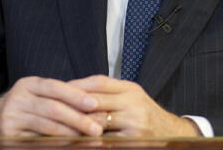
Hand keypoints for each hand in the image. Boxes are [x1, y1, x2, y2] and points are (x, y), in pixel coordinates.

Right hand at [0, 76, 103, 136]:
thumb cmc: (24, 108)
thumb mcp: (36, 95)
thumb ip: (59, 96)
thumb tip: (94, 102)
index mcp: (28, 84)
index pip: (55, 87)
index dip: (75, 95)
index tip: (95, 104)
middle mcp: (18, 99)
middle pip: (52, 108)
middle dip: (77, 118)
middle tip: (97, 127)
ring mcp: (11, 118)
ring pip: (46, 126)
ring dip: (70, 133)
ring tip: (87, 138)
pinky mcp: (8, 136)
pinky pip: (36, 140)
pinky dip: (55, 144)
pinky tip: (68, 145)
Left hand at [68, 75, 200, 136]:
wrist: (171, 134)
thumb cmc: (144, 116)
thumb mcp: (131, 98)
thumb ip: (109, 93)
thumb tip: (74, 90)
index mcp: (130, 89)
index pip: (99, 82)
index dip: (77, 85)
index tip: (58, 90)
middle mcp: (133, 103)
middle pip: (95, 100)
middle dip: (72, 106)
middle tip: (51, 109)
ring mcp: (134, 122)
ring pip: (97, 122)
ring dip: (76, 125)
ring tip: (58, 126)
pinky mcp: (133, 140)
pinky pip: (105, 140)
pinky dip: (90, 140)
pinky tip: (77, 141)